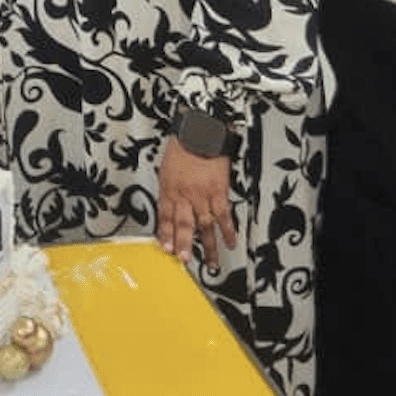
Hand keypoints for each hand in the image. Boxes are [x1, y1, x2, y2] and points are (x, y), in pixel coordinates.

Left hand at [157, 138, 237, 271]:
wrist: (200, 132)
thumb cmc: (182, 147)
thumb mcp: (165, 170)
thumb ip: (168, 191)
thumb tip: (168, 208)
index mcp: (168, 190)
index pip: (165, 218)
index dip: (165, 235)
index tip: (166, 249)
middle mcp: (184, 195)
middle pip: (184, 225)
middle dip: (184, 245)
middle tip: (186, 260)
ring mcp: (202, 195)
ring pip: (204, 225)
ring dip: (208, 246)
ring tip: (212, 263)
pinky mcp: (219, 192)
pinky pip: (224, 215)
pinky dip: (228, 230)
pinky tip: (230, 242)